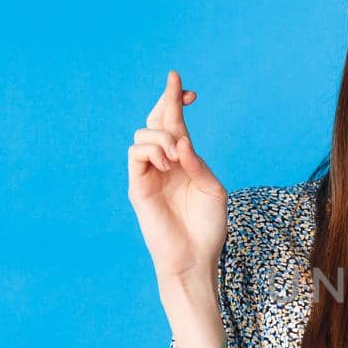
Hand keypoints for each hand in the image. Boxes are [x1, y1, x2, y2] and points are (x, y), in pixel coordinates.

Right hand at [127, 70, 228, 278]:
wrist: (194, 256)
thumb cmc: (207, 227)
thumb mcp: (213, 190)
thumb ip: (197, 163)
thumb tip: (180, 141)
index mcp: (185, 161)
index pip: (176, 124)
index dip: (179, 104)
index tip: (193, 92)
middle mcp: (165, 163)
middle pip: (156, 121)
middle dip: (166, 101)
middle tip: (180, 90)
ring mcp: (149, 173)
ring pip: (143, 133)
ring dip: (162, 135)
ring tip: (176, 156)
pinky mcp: (138, 186)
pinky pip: (135, 154)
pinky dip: (152, 150)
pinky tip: (167, 164)